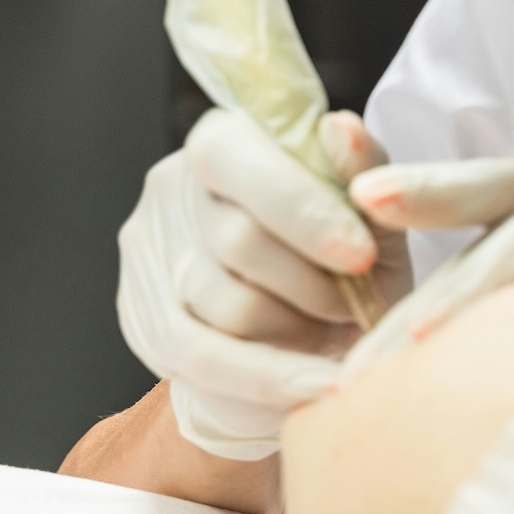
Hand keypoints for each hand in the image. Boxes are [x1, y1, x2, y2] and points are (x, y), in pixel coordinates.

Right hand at [117, 108, 411, 459]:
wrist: (304, 327)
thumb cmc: (342, 254)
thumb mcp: (368, 209)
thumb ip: (362, 165)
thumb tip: (340, 128)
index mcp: (222, 139)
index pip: (237, 158)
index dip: (301, 209)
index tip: (362, 256)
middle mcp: (172, 189)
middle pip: (237, 240)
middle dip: (313, 282)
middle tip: (357, 306)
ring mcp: (151, 256)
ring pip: (227, 303)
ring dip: (298, 327)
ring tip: (337, 331)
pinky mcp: (145, 320)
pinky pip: (206, 359)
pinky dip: (273, 376)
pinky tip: (321, 386)